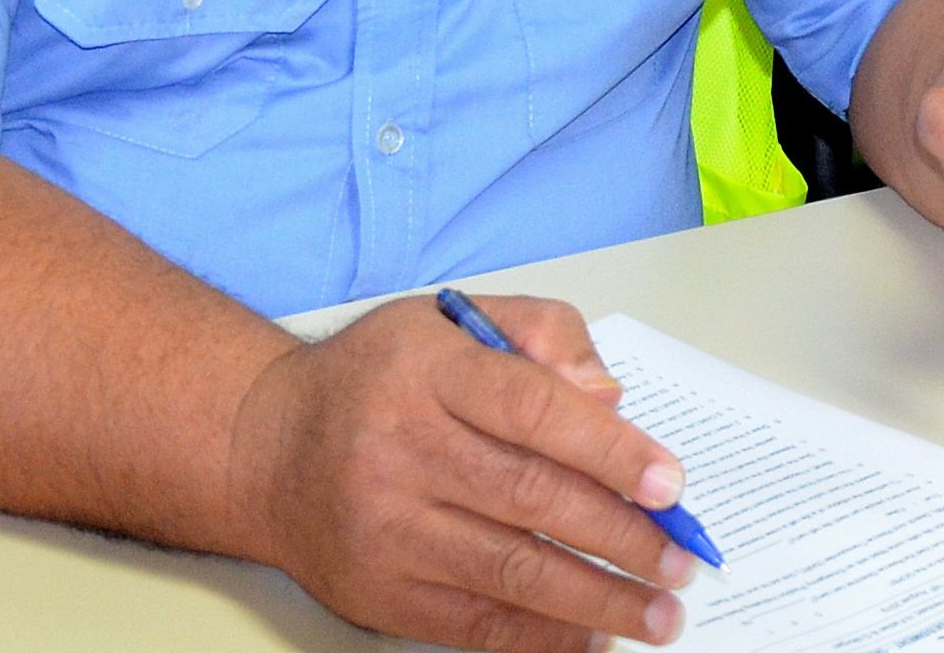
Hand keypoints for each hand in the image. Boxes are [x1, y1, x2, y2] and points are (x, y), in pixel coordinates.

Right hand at [221, 293, 701, 652]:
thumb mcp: (451, 322)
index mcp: (424, 370)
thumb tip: (609, 401)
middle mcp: (400, 447)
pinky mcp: (380, 591)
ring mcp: (386, 527)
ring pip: (511, 571)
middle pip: (531, 497)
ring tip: (656, 615)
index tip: (670, 484)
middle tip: (679, 560)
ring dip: (597, 600)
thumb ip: (541, 337)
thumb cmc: (376, 382)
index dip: (611, 449)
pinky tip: (589, 637)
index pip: (533, 409)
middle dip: (621, 536)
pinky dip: (542, 638)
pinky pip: (476, 625)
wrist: (264, 448)